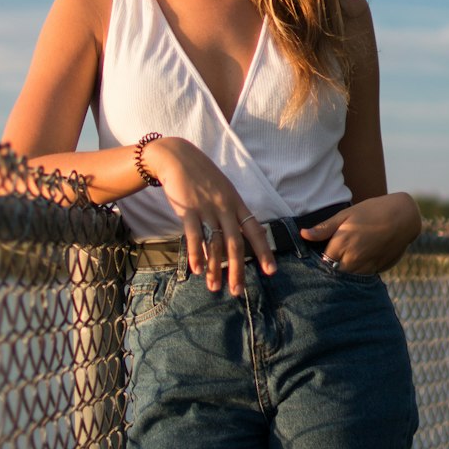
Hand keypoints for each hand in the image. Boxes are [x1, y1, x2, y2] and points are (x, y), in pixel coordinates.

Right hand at [143, 136, 276, 295]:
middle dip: (238, 269)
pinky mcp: (188, 209)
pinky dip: (196, 254)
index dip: (264, 251)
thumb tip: (230, 241)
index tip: (271, 271)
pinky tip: (197, 270)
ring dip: (215, 268)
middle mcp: (225, 207)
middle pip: (235, 243)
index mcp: (236, 203)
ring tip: (214, 287)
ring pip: (215, 243)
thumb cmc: (200, 177)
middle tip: (238, 291)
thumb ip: (227, 214)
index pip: (254, 230)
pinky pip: (194, 235)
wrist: (177, 158)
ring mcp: (207, 208)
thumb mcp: (221, 191)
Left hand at [299, 193, 420, 275]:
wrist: (403, 217)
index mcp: (341, 245)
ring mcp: (366, 268)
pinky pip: (362, 276)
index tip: (319, 254)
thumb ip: (324, 228)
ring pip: (348, 278)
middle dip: (331, 268)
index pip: (322, 262)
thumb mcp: (345, 215)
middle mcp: (353, 260)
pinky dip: (358, 272)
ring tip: (346, 258)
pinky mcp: (377, 270)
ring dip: (344, 272)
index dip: (319, 259)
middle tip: (332, 257)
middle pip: (334, 273)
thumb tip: (303, 234)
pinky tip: (359, 260)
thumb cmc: (372, 212)